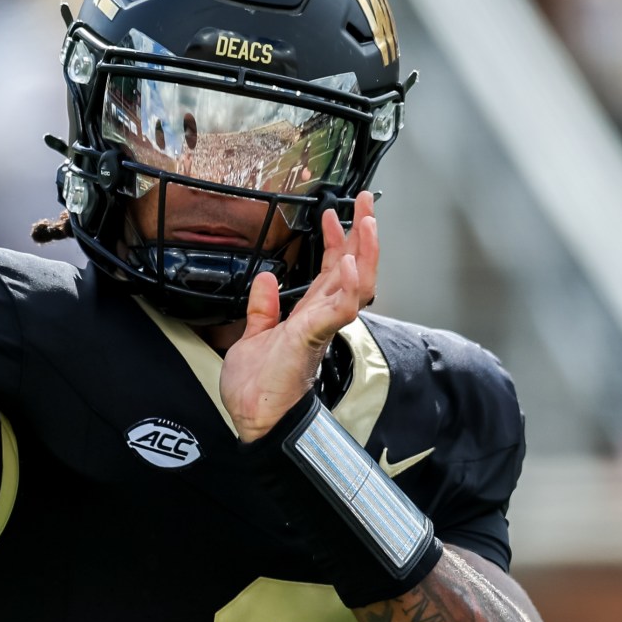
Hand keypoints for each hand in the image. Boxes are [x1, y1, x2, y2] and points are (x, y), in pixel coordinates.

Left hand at [221, 193, 378, 442]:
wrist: (254, 420)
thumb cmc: (258, 389)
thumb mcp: (254, 336)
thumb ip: (263, 308)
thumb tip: (265, 279)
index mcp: (310, 316)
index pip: (331, 270)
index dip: (336, 240)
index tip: (333, 212)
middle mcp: (322, 319)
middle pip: (354, 269)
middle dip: (363, 234)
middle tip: (367, 201)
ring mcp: (321, 328)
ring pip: (356, 285)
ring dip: (364, 253)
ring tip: (367, 223)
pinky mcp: (312, 339)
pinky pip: (337, 311)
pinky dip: (344, 287)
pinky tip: (346, 263)